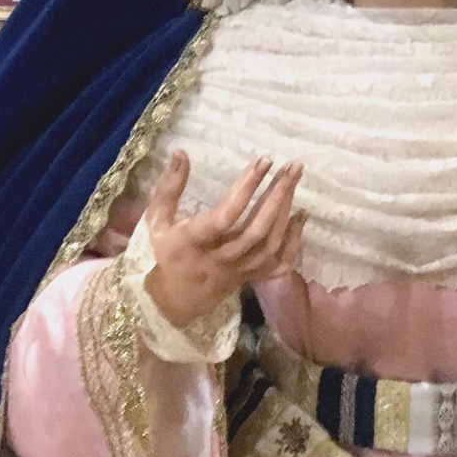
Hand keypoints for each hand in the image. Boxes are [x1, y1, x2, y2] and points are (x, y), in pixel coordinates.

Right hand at [144, 153, 305, 328]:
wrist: (167, 304)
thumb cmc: (161, 255)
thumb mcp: (155, 221)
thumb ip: (169, 188)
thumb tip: (181, 153)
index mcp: (193, 242)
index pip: (226, 215)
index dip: (246, 188)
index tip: (264, 161)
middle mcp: (219, 258)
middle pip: (256, 229)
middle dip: (278, 195)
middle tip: (293, 166)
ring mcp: (237, 272)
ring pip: (269, 245)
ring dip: (286, 212)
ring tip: (295, 180)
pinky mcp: (248, 280)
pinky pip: (277, 265)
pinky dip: (294, 242)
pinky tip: (301, 217)